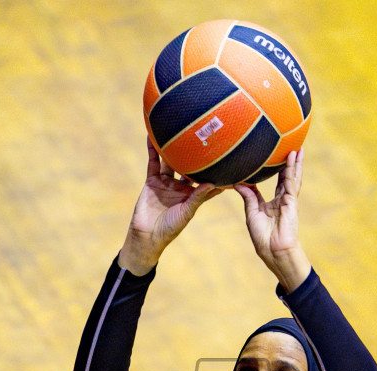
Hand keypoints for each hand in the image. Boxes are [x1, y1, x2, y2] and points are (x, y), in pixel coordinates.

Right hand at [118, 142, 223, 274]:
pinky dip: (153, 150)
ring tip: (180, 128)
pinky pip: (153, 162)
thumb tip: (213, 183)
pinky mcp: (152, 180)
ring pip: (171, 161)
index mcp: (193, 195)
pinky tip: (154, 137)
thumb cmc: (170, 228)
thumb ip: (198, 197)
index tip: (229, 160)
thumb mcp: (187, 212)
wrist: (147, 235)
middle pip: (190, 166)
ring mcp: (166, 182)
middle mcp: (181, 186)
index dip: (218, 172)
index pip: (208, 181)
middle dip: (197, 153)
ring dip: (174, 147)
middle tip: (206, 135)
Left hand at [234, 150, 310, 290]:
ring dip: (294, 162)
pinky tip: (293, 157)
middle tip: (290, 147)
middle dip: (289, 163)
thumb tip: (238, 183)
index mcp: (272, 203)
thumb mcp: (251, 213)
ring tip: (297, 148)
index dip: (273, 170)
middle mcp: (282, 200)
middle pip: (286, 177)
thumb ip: (248, 197)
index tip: (269, 157)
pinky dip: (291, 169)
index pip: (274, 183)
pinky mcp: (292, 201)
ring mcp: (288, 200)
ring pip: (292, 177)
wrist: (272, 250)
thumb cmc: (262, 237)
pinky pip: (291, 182)